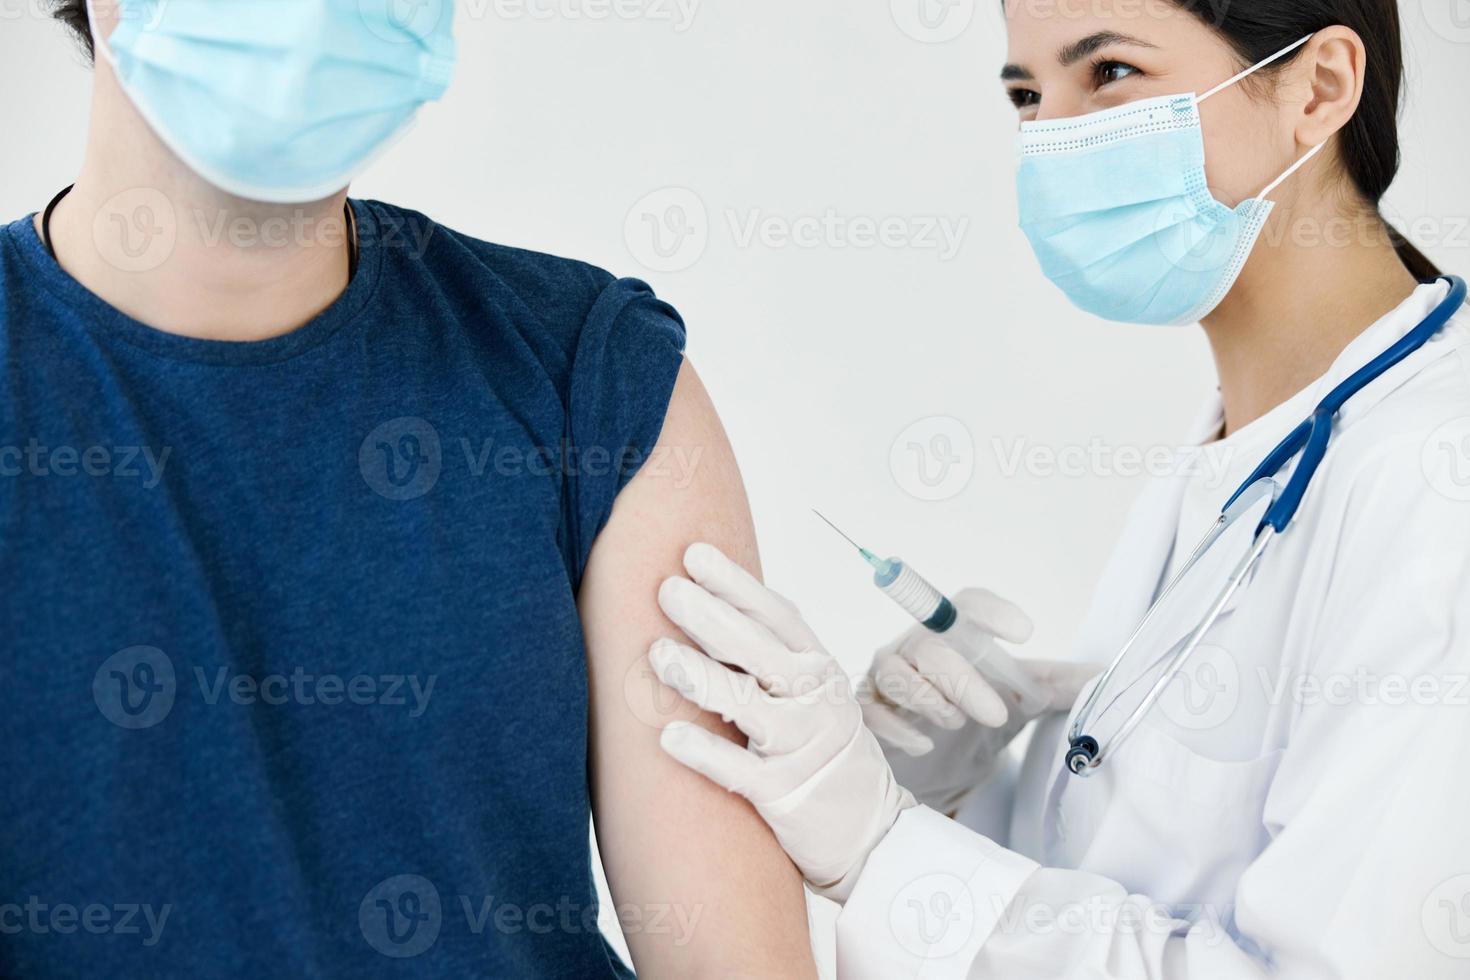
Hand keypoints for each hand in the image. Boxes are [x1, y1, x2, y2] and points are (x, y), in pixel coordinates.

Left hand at [648, 543, 914, 902]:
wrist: (874, 834)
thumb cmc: (827, 753)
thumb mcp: (813, 696)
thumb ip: (771, 658)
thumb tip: (708, 608)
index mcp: (819, 670)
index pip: (777, 616)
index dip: (737, 584)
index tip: (695, 554)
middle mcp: (815, 701)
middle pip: (760, 650)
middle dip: (712, 616)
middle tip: (668, 589)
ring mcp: (802, 748)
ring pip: (749, 705)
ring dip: (702, 677)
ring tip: (659, 654)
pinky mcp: (785, 796)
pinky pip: (739, 772)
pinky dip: (705, 754)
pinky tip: (668, 736)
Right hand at [860, 588, 1097, 812]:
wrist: (942, 765)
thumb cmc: (978, 716)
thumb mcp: (1022, 700)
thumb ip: (1057, 685)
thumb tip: (1105, 678)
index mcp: (957, 635)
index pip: (967, 605)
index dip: (992, 611)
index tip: (1024, 631)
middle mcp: (917, 648)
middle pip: (931, 646)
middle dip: (964, 679)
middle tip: (997, 714)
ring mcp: (887, 679)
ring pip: (895, 672)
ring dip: (930, 699)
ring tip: (956, 724)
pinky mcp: (868, 712)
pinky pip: (869, 710)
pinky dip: (896, 726)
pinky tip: (923, 743)